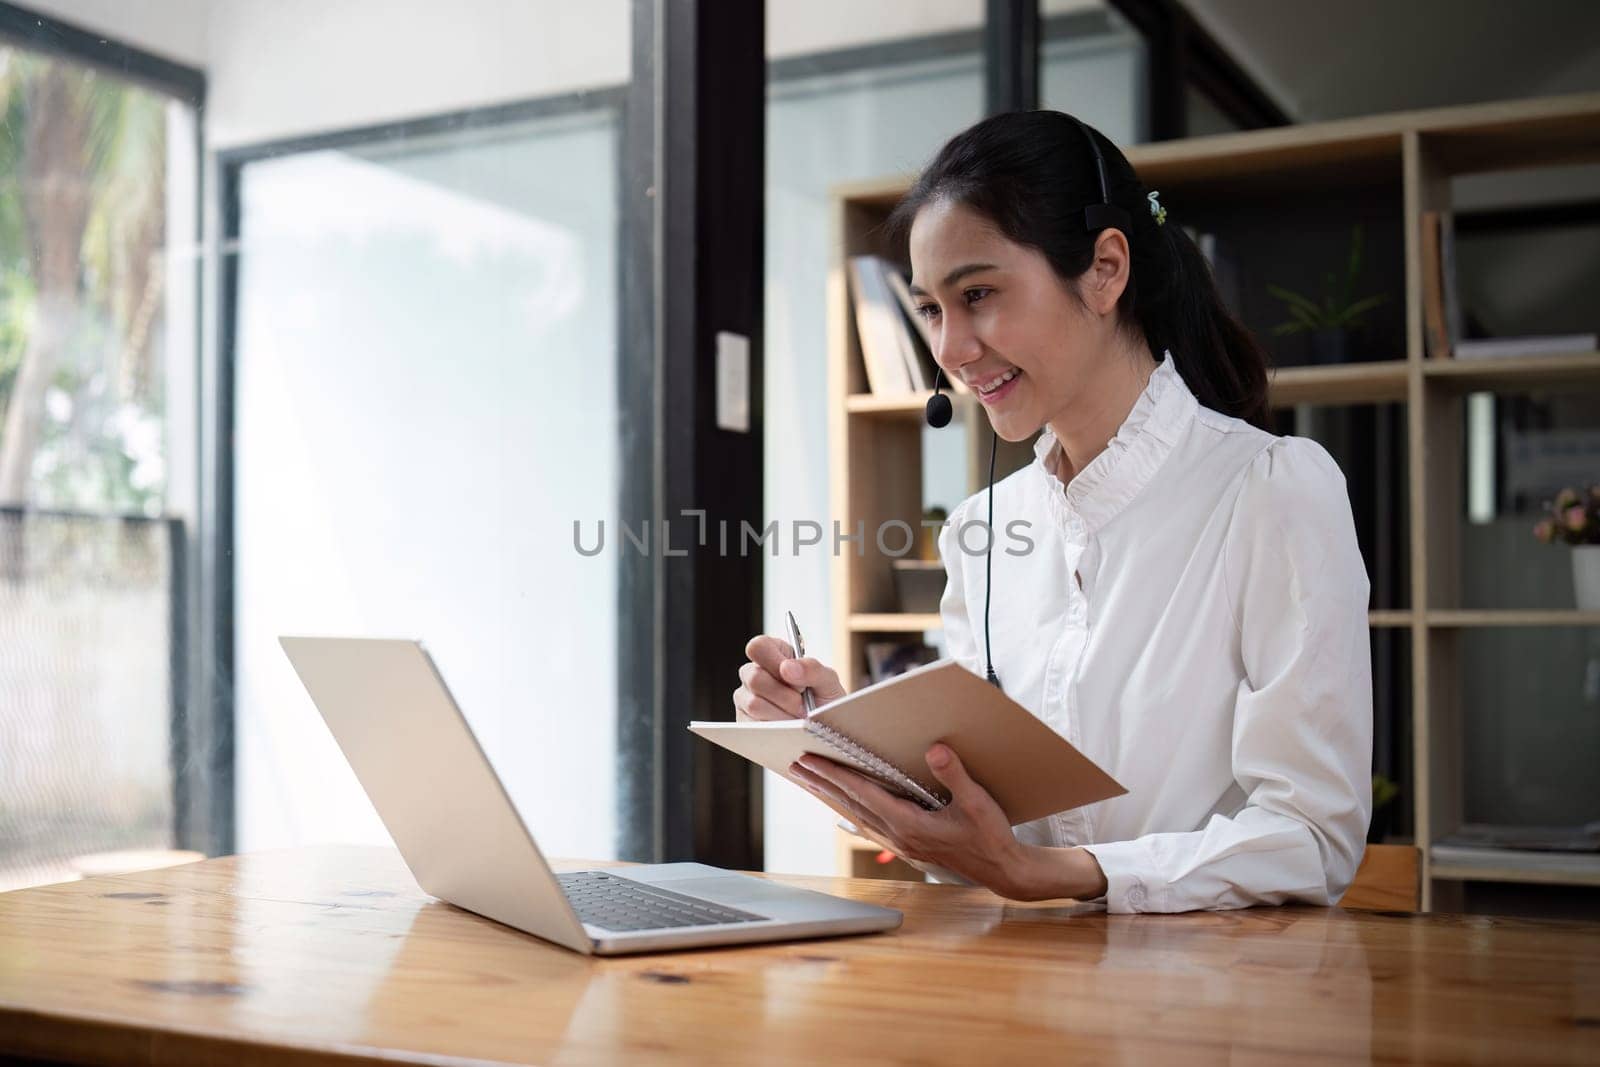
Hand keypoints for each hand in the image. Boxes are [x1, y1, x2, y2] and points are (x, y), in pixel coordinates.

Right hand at [732, 634, 846, 720]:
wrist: (825, 732)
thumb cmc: (825, 701)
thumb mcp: (828, 681)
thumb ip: (812, 669)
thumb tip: (787, 668)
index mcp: (773, 654)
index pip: (758, 647)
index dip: (774, 662)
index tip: (793, 676)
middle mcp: (754, 673)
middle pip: (754, 678)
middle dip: (784, 695)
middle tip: (802, 704)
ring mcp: (746, 698)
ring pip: (754, 704)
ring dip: (782, 714)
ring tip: (798, 718)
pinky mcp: (745, 722)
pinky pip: (753, 725)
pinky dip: (775, 729)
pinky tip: (787, 728)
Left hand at [790, 743, 1106, 900]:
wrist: (1003, 869)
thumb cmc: (991, 836)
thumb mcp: (977, 802)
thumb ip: (954, 775)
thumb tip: (934, 749)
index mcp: (910, 825)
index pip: (864, 794)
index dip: (836, 775)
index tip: (812, 760)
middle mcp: (899, 835)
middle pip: (851, 804)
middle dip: (823, 783)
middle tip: (796, 764)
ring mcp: (902, 842)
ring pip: (857, 815)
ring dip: (832, 795)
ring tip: (810, 780)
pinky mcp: (908, 844)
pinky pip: (870, 823)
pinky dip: (851, 809)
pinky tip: (843, 805)